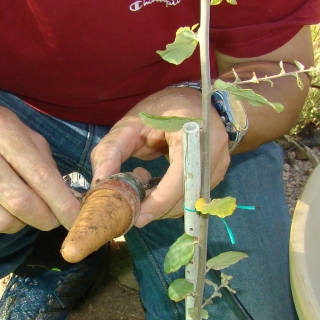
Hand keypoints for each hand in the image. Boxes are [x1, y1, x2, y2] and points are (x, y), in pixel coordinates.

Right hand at [0, 102, 79, 236]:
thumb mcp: (18, 129)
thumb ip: (43, 161)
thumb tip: (67, 199)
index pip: (38, 174)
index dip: (62, 202)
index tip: (76, 218)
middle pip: (19, 203)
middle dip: (44, 219)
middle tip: (52, 220)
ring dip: (19, 224)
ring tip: (20, 210)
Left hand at [90, 88, 229, 226]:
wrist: (192, 102)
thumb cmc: (159, 111)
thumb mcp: (129, 125)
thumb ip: (111, 151)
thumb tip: (99, 184)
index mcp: (192, 129)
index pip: (181, 175)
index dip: (161, 200)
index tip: (139, 217)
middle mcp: (213, 148)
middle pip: (188, 194)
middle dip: (159, 208)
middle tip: (134, 212)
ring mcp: (219, 162)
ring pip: (192, 200)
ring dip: (166, 207)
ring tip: (143, 197)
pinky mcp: (217, 173)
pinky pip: (195, 196)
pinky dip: (174, 201)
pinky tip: (157, 192)